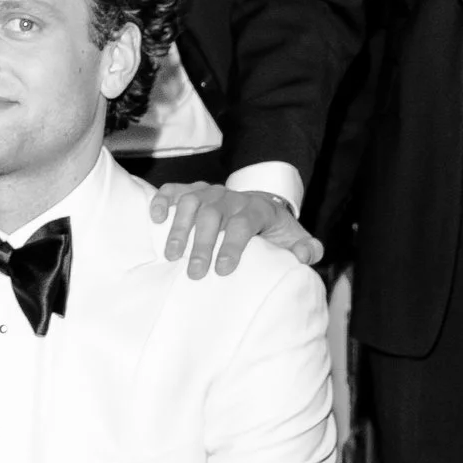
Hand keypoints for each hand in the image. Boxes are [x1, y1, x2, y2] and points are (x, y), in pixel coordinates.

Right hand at [148, 181, 322, 280]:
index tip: (224, 270)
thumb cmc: (274, 230)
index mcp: (257, 209)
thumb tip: (303, 255)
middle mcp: (231, 197)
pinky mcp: (192, 192)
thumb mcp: (296, 239)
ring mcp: (209, 192)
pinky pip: (174, 190)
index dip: (233, 245)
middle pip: (212, 214)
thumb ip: (307, 249)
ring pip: (191, 202)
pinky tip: (155, 218)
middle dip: (202, 243)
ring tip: (171, 254)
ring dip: (179, 227)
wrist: (261, 205)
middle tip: (195, 272)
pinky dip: (162, 200)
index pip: (243, 223)